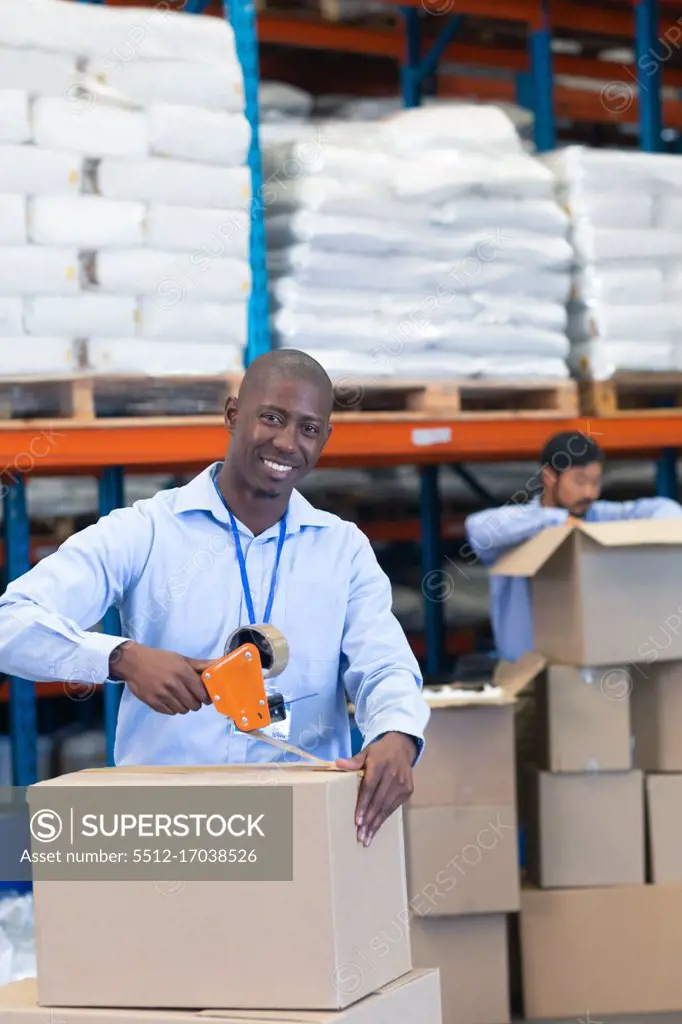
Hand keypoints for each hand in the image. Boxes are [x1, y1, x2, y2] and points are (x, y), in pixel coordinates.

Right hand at [109, 641, 213, 714]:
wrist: (133, 662)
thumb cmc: (160, 659)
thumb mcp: (181, 659)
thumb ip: (200, 665)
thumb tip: (218, 664)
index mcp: (183, 672)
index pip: (202, 693)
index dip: (206, 697)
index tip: (205, 696)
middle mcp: (173, 684)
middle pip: (194, 705)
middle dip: (195, 702)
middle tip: (192, 697)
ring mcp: (162, 694)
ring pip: (183, 710)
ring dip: (184, 706)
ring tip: (179, 697)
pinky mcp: (153, 702)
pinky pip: (170, 712)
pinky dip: (172, 708)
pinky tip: (169, 699)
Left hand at [336, 732, 416, 846]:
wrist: (402, 746)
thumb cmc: (379, 752)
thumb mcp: (366, 752)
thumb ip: (353, 760)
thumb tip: (337, 763)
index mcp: (379, 765)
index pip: (370, 788)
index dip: (363, 805)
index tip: (357, 821)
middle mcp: (392, 775)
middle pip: (379, 801)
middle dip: (369, 821)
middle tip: (360, 836)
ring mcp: (402, 784)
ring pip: (387, 807)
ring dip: (376, 824)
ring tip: (367, 838)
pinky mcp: (407, 791)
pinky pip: (393, 807)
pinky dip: (384, 818)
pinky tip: (376, 828)